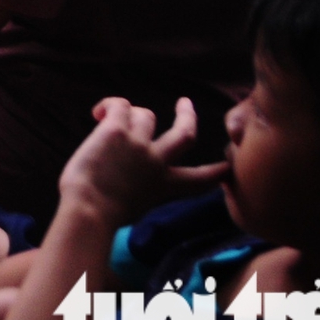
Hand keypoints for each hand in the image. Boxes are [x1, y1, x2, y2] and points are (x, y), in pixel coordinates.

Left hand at [56, 96, 228, 228]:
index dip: (219, 171)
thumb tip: (130, 178)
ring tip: (106, 120)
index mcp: (165, 186)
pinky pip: (120, 105)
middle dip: (187, 116)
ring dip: (130, 114)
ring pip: (146, 114)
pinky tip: (97, 114)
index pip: (202, 179)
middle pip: (186, 133)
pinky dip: (109, 105)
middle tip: (185, 103)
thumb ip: (142, 190)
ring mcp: (140, 144)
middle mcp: (158, 162)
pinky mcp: (117, 131)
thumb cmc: (102, 216)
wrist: (89, 211)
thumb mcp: (136, 207)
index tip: (230, 165)